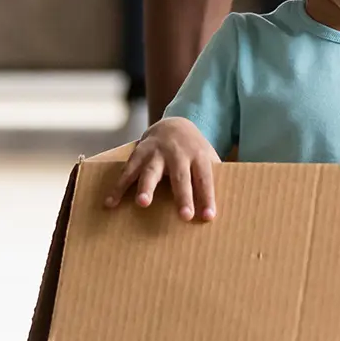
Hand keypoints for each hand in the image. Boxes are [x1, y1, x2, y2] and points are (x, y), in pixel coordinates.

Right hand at [105, 117, 221, 220]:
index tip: (209, 217)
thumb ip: (214, 178)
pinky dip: (118, 187)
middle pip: (180, 176)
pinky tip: (110, 203)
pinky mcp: (139, 153)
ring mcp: (157, 152)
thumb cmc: (195, 151)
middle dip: (183, 196)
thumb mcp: (208, 159)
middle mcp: (178, 154)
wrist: (175, 123)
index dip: (208, 198)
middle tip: (184, 216)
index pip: (205, 179)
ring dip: (146, 187)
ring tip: (143, 203)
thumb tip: (228, 205)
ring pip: (151, 170)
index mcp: (198, 156)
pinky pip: (127, 171)